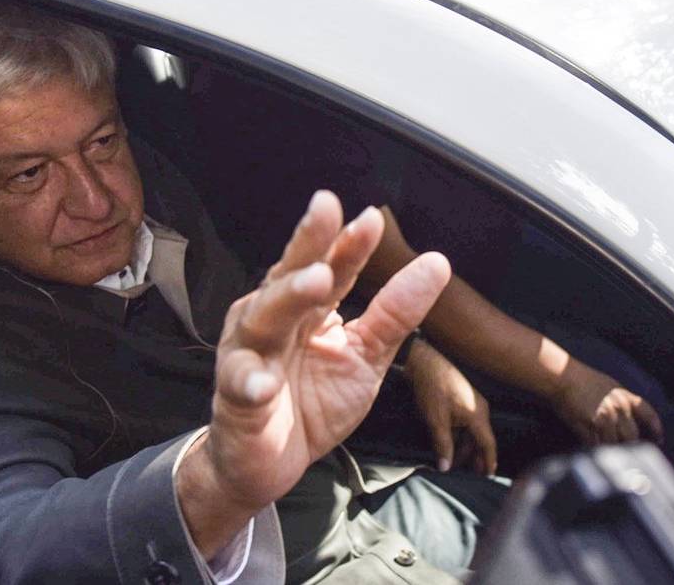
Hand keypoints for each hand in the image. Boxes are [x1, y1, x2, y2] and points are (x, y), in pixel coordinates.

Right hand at [177, 191, 450, 556]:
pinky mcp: (235, 395)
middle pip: (291, 275)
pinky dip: (251, 382)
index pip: (332, 268)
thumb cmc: (313, 401)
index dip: (350, 244)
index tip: (373, 219)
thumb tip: (437, 262)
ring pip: (265, 317)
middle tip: (327, 210)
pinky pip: (242, 384)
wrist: (268, 462)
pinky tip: (265, 384)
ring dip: (289, 297)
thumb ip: (395, 312)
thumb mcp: (365, 357)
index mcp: (307, 306)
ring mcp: (250, 352)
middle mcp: (273, 317)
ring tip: (317, 282)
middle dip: (310, 243)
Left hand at [405, 338, 496, 474]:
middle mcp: (480, 409)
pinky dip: (459, 435)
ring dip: (464, 447)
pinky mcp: (463, 400)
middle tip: (471, 474)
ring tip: (455, 461)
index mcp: (478, 415)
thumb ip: (443, 445)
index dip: (488, 461)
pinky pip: (466, 423)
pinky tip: (450, 444)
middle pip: (480, 439)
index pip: (488, 444)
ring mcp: (472, 403)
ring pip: (472, 431)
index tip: (488, 475)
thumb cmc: (432, 390)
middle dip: (474, 457)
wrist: (424, 364)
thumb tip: (445, 467)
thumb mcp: (436, 421)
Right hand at [552, 362, 663, 445]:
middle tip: (626, 454)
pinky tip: (592, 451)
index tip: (659, 439)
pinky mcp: (593, 424)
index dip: (655, 428)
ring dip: (611, 450)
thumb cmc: (581, 380)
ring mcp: (608, 417)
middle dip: (630, 445)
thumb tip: (627, 418)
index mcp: (626, 397)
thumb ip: (622, 401)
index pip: (648, 414)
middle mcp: (620, 408)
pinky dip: (596, 449)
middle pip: (633, 436)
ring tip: (608, 456)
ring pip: (616, 444)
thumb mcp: (609, 386)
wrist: (564, 377)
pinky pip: (599, 444)